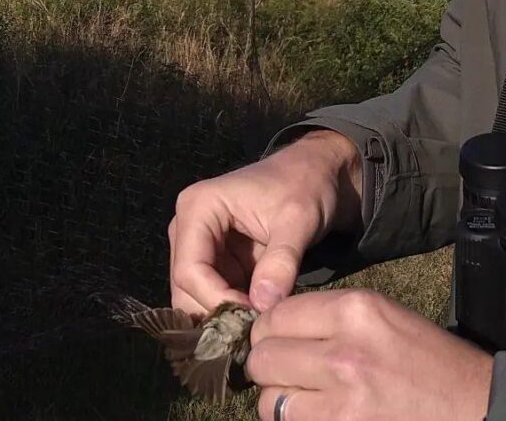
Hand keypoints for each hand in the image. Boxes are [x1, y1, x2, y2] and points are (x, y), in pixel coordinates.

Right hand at [169, 130, 362, 314]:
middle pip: (186, 289)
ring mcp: (200, 247)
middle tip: (253, 332)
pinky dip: (233, 313)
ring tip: (257, 328)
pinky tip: (257, 322)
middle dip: (217, 314)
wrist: (319, 174)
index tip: (253, 318)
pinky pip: (215, 298)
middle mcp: (188, 228)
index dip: (217, 300)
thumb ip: (281, 261)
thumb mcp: (299, 219)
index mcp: (198, 207)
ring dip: (224, 318)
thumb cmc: (307, 185)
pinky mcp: (217, 262)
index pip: (190, 270)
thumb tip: (263, 306)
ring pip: (197, 300)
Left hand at [247, 288, 493, 420]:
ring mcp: (339, 402)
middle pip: (263, 357)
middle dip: (269, 366)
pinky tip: (320, 416)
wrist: (470, 406)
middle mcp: (341, 352)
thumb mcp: (383, 317)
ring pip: (268, 401)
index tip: (279, 340)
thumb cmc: (428, 359)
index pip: (276, 315)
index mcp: (355, 310)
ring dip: (281, 401)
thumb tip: (278, 326)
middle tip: (288, 372)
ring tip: (308, 399)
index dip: (270, 330)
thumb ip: (331, 317)